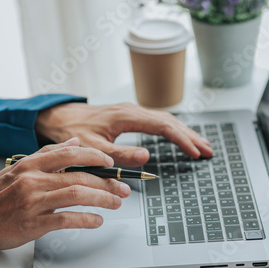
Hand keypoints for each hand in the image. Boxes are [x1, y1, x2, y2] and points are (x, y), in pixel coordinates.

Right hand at [0, 138, 130, 251]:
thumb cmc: (1, 195)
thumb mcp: (21, 168)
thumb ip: (49, 154)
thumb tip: (75, 142)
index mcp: (31, 164)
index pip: (69, 153)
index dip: (94, 156)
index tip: (109, 163)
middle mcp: (33, 180)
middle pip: (79, 176)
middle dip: (107, 182)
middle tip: (122, 188)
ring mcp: (34, 201)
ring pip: (77, 195)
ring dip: (102, 199)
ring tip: (115, 203)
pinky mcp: (34, 223)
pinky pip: (66, 219)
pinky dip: (86, 219)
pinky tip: (97, 221)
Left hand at [35, 102, 212, 165]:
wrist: (60, 117)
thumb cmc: (73, 132)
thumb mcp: (93, 148)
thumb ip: (119, 154)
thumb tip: (146, 157)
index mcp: (127, 116)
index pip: (164, 126)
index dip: (182, 140)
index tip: (196, 152)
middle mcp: (133, 110)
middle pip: (170, 121)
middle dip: (191, 136)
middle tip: (209, 150)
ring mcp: (133, 111)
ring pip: (166, 120)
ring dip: (185, 132)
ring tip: (202, 145)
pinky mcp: (130, 115)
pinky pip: (158, 121)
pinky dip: (173, 130)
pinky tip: (179, 136)